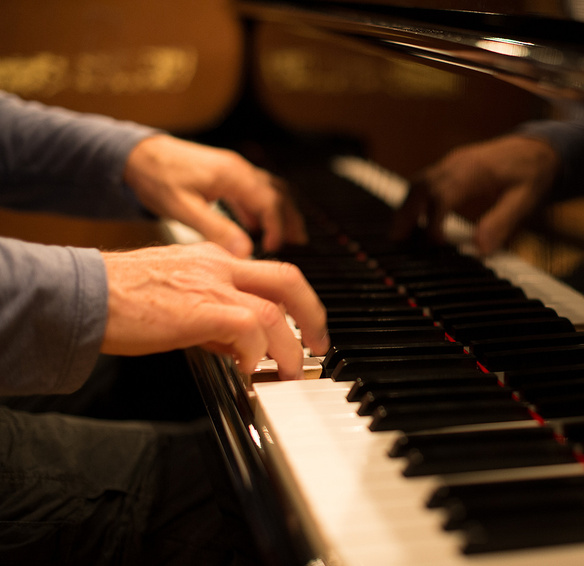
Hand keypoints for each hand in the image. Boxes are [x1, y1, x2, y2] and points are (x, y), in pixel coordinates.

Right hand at [101, 242, 328, 378]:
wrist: (82, 294)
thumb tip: (240, 347)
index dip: (290, 303)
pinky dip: (257, 352)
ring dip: (290, 346)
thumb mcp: (176, 297)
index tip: (297, 328)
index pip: (268, 274)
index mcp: (213, 258)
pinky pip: (250, 327)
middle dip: (313, 313)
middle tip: (319, 344)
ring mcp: (211, 284)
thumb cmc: (119, 298)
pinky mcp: (200, 308)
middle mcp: (219, 265)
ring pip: (275, 310)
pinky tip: (249, 369)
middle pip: (289, 278)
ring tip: (290, 371)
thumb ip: (212, 315)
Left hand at [124, 135, 306, 257]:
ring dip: (282, 211)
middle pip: (279, 193)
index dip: (277, 227)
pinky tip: (257, 224)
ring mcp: (233, 170)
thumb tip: (244, 250)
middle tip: (298, 243)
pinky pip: (255, 189)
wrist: (136, 155)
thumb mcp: (182, 208)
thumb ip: (215, 228)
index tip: (275, 248)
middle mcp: (238, 169)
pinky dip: (264, 207)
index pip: (270, 201)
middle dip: (291, 219)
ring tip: (288, 235)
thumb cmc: (155, 177)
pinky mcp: (225, 174)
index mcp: (233, 175)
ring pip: (271, 189)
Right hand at [392, 135, 558, 254]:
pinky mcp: (450, 166)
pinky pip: (425, 181)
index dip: (432, 221)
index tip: (434, 245)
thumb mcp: (525, 199)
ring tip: (397, 235)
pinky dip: (414, 200)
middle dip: (406, 214)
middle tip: (396, 241)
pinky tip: (412, 218)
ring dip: (406, 208)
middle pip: (421, 187)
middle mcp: (456, 163)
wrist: (537, 148)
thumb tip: (480, 248)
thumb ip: (502, 222)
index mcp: (473, 170)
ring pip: (419, 183)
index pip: (442, 195)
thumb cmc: (532, 173)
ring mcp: (451, 162)